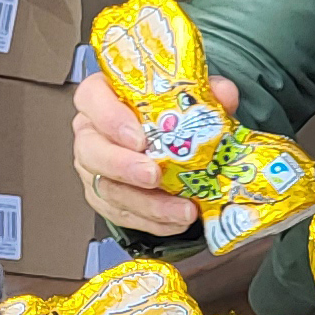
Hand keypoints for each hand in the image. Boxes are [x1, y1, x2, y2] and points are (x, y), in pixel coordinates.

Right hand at [72, 71, 240, 234]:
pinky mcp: (104, 199)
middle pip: (91, 151)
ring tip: (180, 210)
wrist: (164, 137)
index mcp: (102, 97)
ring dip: (147, 204)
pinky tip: (176, 222)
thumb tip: (223, 95)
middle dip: (123, 167)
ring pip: (108, 189)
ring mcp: (95, 169)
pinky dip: (152, 222)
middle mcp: (92, 133)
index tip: (139, 137)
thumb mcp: (186, 94)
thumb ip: (204, 92)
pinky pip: (122, 215)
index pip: (92, 98)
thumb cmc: (163, 112)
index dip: (110, 118)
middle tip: (153, 177)